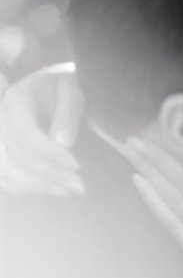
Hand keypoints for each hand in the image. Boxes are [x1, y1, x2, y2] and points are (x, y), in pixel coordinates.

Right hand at [0, 63, 84, 196]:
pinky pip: (3, 176)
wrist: (48, 86)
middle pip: (14, 156)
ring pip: (6, 170)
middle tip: (79, 186)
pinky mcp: (2, 150)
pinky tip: (50, 191)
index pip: (24, 135)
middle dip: (48, 175)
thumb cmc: (61, 87)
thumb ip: (68, 114)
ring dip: (38, 186)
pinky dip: (24, 188)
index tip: (77, 166)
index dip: (49, 154)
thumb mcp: (71, 92)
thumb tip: (63, 143)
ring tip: (70, 192)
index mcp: (14, 103)